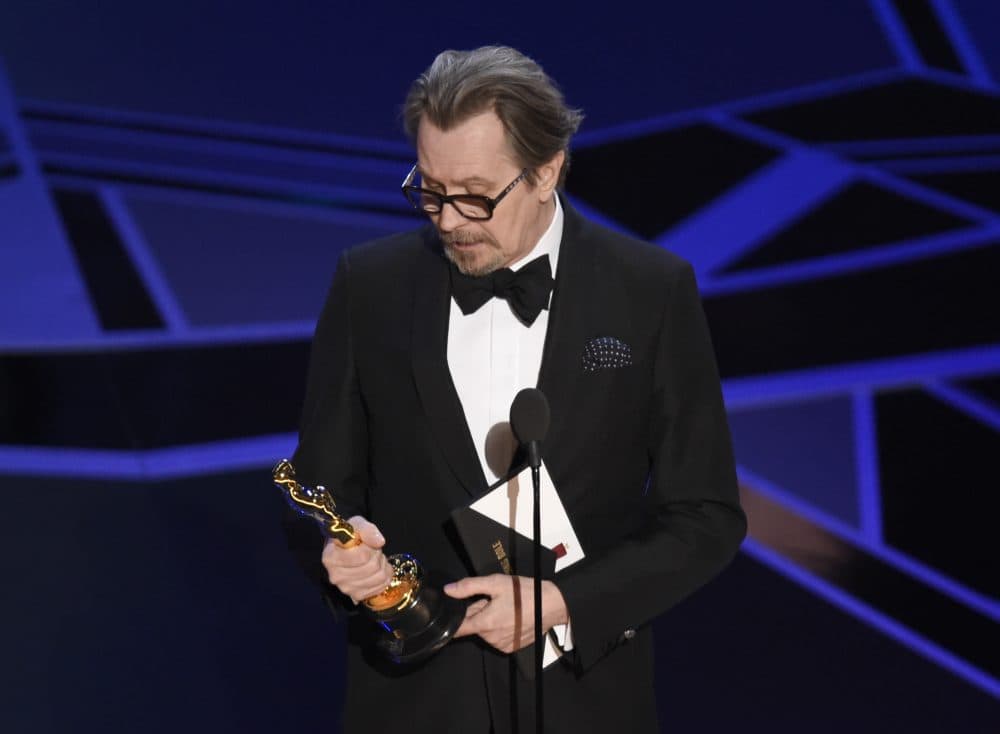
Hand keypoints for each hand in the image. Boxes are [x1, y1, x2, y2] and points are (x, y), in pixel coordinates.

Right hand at [321, 515, 391, 603]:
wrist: (346, 548)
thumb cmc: (350, 535)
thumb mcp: (357, 524)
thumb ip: (367, 530)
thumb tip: (379, 542)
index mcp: (331, 558)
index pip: (362, 556)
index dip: (369, 546)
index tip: (364, 542)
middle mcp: (335, 576)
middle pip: (372, 567)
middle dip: (377, 554)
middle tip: (371, 549)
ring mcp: (346, 588)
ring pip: (379, 577)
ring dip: (382, 564)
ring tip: (373, 558)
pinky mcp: (356, 595)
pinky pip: (381, 586)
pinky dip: (384, 576)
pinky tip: (376, 569)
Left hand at [444, 574, 569, 653]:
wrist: (551, 605)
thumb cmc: (525, 593)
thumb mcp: (495, 583)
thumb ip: (469, 586)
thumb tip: (449, 590)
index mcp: (485, 623)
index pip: (458, 630)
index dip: (453, 621)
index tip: (453, 616)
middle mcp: (491, 638)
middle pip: (474, 625)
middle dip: (479, 612)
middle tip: (493, 601)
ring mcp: (501, 645)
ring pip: (486, 631)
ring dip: (490, 620)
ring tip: (505, 608)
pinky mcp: (511, 647)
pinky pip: (497, 638)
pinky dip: (500, 628)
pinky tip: (511, 618)